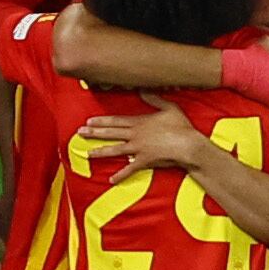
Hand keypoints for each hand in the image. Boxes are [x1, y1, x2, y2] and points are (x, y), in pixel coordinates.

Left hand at [78, 94, 202, 178]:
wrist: (188, 145)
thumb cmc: (181, 127)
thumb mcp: (169, 108)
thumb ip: (155, 99)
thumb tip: (143, 90)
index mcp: (140, 122)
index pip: (116, 121)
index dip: (101, 121)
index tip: (89, 121)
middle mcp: (135, 135)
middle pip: (111, 133)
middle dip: (94, 133)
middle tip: (80, 133)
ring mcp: (138, 149)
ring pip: (115, 150)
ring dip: (101, 151)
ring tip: (88, 153)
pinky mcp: (144, 161)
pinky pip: (130, 169)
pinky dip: (120, 175)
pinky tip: (111, 180)